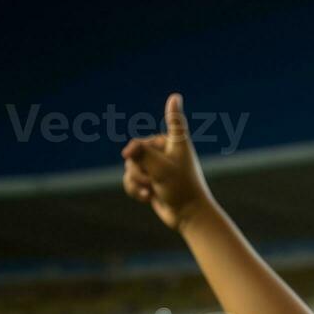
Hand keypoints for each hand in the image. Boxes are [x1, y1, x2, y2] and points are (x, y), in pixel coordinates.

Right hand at [121, 93, 212, 230]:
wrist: (186, 216)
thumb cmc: (181, 189)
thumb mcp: (160, 167)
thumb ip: (141, 153)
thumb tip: (127, 150)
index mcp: (175, 143)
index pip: (173, 121)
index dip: (172, 109)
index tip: (175, 98)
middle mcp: (165, 151)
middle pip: (136, 150)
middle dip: (138, 167)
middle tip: (152, 180)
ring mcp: (155, 166)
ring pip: (130, 166)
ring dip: (136, 180)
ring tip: (151, 190)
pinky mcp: (149, 180)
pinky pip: (130, 179)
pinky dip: (135, 189)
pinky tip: (147, 197)